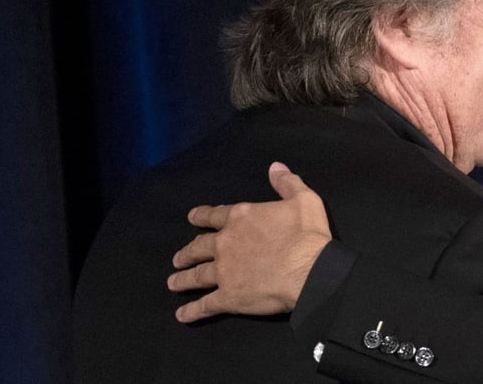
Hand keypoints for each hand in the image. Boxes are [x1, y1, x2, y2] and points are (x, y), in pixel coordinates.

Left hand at [167, 162, 331, 322]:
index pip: (215, 215)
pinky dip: (192, 310)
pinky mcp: (228, 297)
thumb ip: (287, 183)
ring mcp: (224, 271)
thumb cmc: (307, 235)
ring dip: (183, 278)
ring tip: (173, 282)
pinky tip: (182, 314)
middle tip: (178, 258)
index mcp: (241, 218)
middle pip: (200, 247)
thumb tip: (275, 167)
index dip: (202, 216)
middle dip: (188, 252)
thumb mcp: (304, 199)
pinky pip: (205, 305)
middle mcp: (226, 243)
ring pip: (197, 275)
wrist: (309, 270)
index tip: (192, 218)